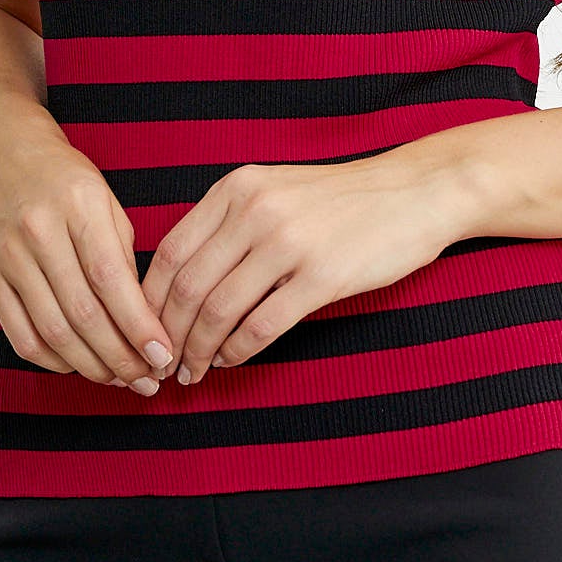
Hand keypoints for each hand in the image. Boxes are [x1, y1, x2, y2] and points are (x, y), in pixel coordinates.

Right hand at [0, 112, 175, 392]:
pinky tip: (78, 365)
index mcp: (78, 206)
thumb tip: (143, 318)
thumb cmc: (64, 178)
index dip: (139, 325)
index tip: (164, 355)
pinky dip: (52, 359)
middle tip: (148, 380)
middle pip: (84, 314)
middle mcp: (39, 232)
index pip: (112, 280)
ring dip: (91, 366)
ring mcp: (8, 257)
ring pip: (53, 331)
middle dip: (121, 357)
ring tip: (120, 379)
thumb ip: (123, 254)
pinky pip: (21, 334)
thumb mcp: (105, 200)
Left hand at [141, 150, 479, 385]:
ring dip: (198, 351)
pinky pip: (261, 325)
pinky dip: (237, 352)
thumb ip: (228, 224)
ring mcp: (289, 242)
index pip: (169, 253)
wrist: (416, 192)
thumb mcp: (275, 190)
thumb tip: (179, 283)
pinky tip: (231, 361)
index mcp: (236, 189)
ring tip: (192, 372)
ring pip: (218, 311)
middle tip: (162, 364)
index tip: (145, 332)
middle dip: (167, 335)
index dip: (149, 302)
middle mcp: (255, 210)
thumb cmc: (343, 200)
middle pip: (187, 287)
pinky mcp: (322, 275)